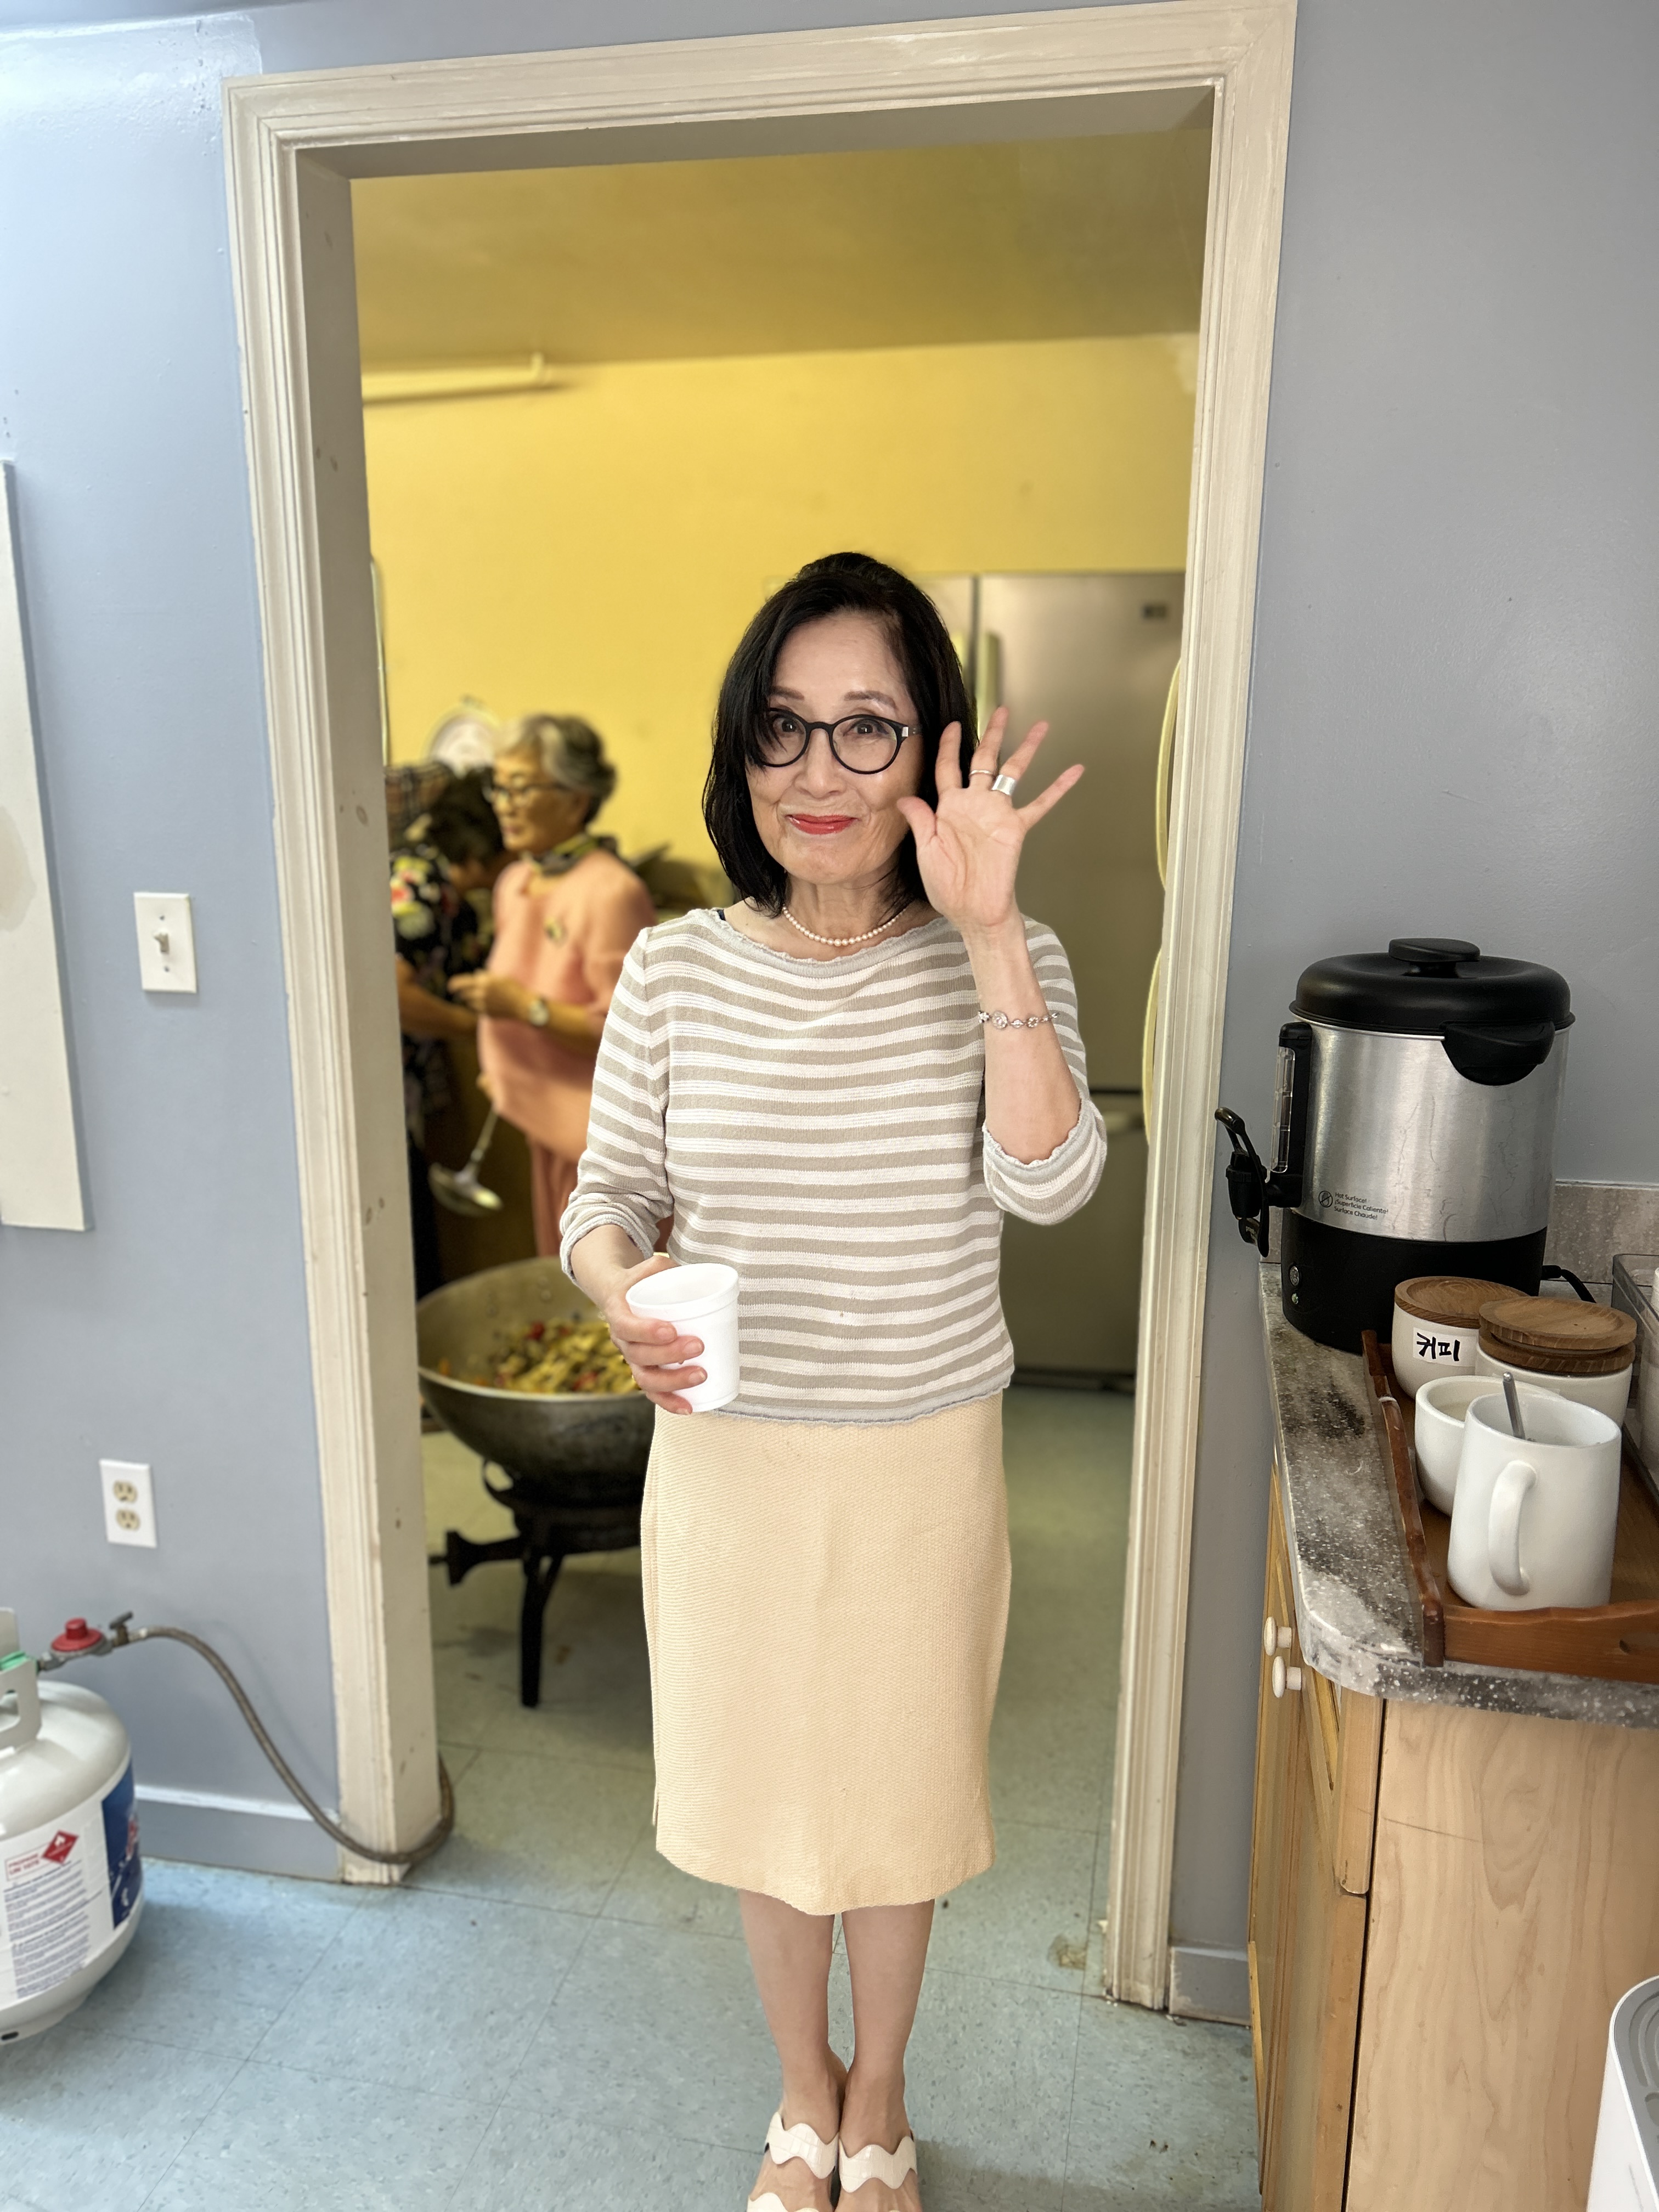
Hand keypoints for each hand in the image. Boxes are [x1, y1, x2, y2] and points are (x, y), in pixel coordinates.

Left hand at [449, 971, 535, 1020]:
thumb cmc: (514, 989)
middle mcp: (480, 994)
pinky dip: (480, 1007)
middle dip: (464, 992)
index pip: (461, 983)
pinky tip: (489, 1005)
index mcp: (483, 982)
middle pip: (464, 994)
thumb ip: (487, 976)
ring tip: (481, 997)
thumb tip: (476, 974)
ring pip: (470, 1003)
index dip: (454, 984)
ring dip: (472, 1000)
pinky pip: (478, 1010)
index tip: (450, 986)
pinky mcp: (487, 1014)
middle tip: (466, 991)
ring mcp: (483, 1006)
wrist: (523, 1006)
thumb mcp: (501, 978)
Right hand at [601, 1255, 705, 1415]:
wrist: (620, 1296)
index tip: (671, 1330)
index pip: (626, 1326)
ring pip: (646, 1379)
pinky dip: (669, 1403)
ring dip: (673, 1382)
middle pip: (640, 1356)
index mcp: (618, 1312)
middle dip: (669, 1355)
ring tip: (701, 1375)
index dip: (646, 1331)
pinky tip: (689, 1407)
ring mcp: (632, 1359)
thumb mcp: (648, 1267)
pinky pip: (652, 1393)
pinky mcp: (644, 1371)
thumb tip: (684, 1269)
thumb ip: (662, 1265)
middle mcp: (622, 1341)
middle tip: (699, 1345)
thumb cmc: (640, 1281)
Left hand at [895, 708, 1081, 936]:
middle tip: (1001, 711)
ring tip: (1040, 727)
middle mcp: (974, 804)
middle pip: (983, 759)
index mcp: (949, 808)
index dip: (948, 745)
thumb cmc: (947, 886)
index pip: (948, 767)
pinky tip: (1074, 771)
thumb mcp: (925, 851)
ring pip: (1013, 773)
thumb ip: (920, 820)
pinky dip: (1057, 788)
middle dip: (992, 734)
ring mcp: (997, 813)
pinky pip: (1039, 804)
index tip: (951, 725)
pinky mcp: (1015, 828)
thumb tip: (904, 796)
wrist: (972, 911)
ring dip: (1026, 749)